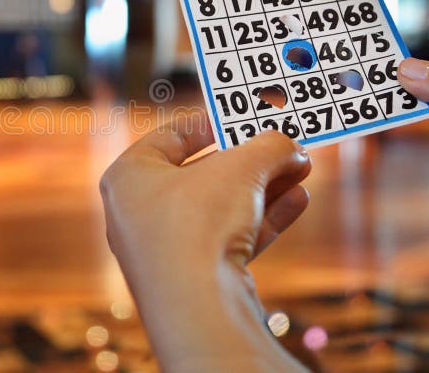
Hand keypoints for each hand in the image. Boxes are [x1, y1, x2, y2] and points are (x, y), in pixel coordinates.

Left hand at [100, 112, 310, 371]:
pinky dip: (261, 220)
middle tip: (283, 146)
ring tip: (301, 169)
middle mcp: (137, 214)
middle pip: (201, 174)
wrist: (199, 307)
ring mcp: (164, 251)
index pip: (169, 137)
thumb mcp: (241, 167)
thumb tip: (288, 144)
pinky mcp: (191, 279)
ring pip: (219, 208)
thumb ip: (267, 147)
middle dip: (249, 160)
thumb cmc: (199, 223)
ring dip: (263, 188)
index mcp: (128, 177)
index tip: (242, 120)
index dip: (210, 124)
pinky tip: (297, 201)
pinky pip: (227, 239)